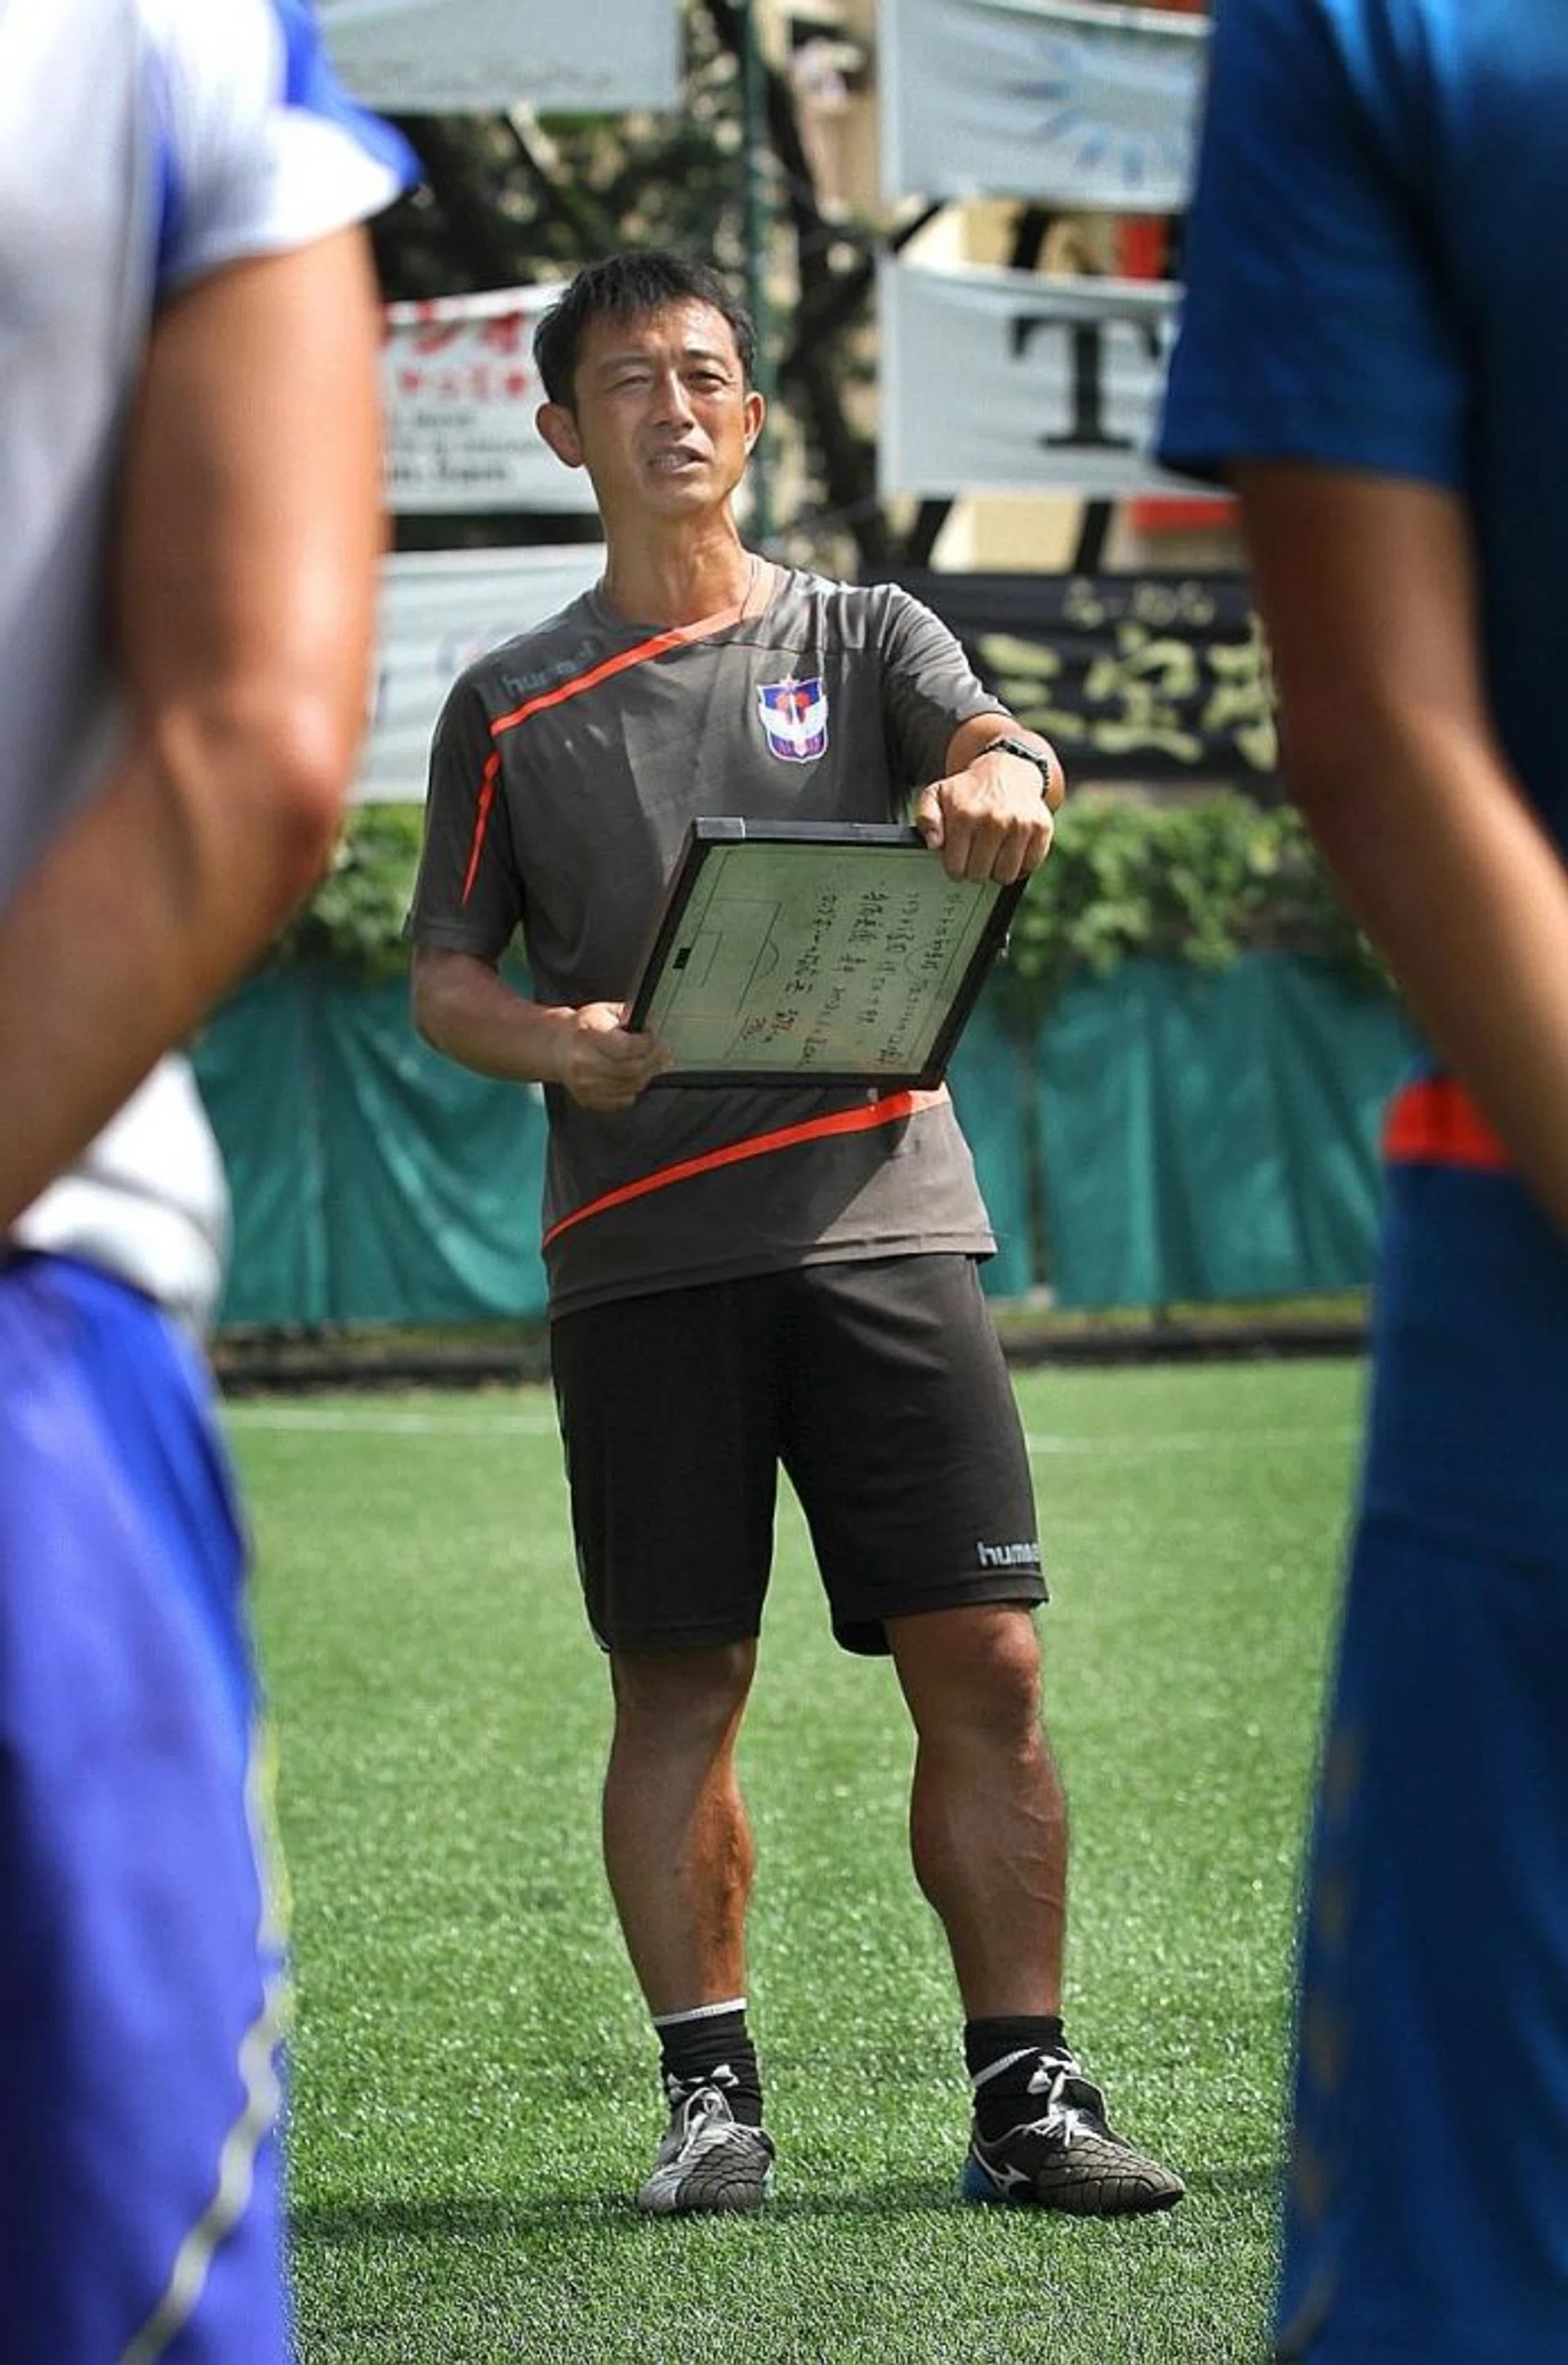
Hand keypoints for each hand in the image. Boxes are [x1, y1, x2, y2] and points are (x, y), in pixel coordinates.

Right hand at [554, 1002, 672, 1111]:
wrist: (557, 1048)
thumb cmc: (582, 1029)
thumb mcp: (604, 1011)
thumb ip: (629, 1015)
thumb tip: (653, 1022)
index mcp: (588, 1035)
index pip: (627, 1047)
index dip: (648, 1044)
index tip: (654, 1039)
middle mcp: (585, 1062)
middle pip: (633, 1070)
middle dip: (654, 1061)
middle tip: (662, 1053)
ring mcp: (586, 1085)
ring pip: (632, 1087)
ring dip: (647, 1075)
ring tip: (651, 1064)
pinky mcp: (589, 1100)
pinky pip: (624, 1101)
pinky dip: (634, 1089)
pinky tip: (633, 1077)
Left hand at [912, 745, 1057, 882]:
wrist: (1008, 769)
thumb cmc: (970, 790)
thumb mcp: (937, 794)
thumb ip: (927, 817)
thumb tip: (933, 843)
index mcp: (965, 815)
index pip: (956, 867)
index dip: (955, 868)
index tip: (958, 860)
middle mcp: (993, 820)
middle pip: (980, 874)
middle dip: (975, 870)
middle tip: (976, 856)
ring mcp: (1019, 825)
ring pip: (1005, 875)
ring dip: (998, 871)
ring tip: (994, 855)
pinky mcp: (1041, 828)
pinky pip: (1030, 866)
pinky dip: (1021, 865)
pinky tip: (1012, 851)